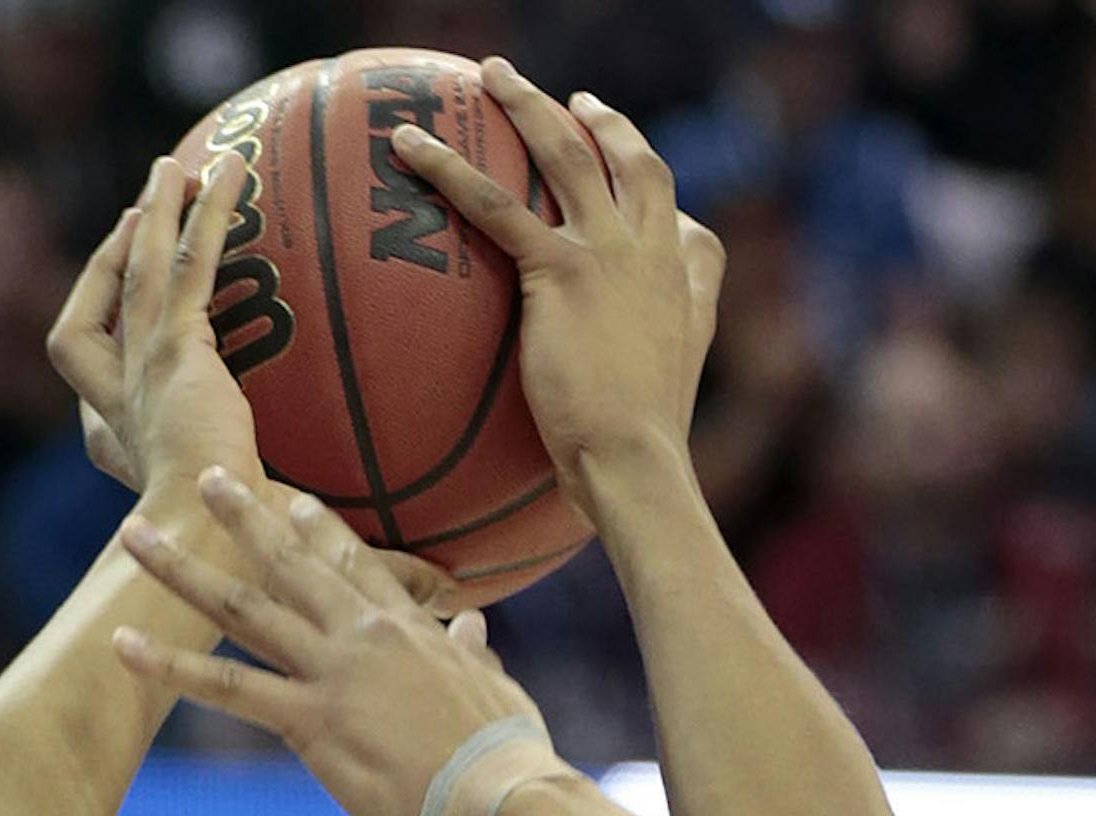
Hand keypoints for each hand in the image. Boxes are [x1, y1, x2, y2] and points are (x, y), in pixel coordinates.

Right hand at [48, 155, 264, 506]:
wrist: (208, 541)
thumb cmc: (221, 546)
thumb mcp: (221, 507)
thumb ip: (237, 485)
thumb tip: (297, 498)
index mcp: (109, 437)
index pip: (87, 360)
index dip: (99, 313)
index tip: (127, 278)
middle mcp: (112, 400)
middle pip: (101, 303)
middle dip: (119, 250)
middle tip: (146, 205)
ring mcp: (138, 372)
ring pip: (138, 270)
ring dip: (156, 211)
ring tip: (174, 166)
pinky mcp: (174, 353)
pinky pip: (188, 267)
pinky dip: (205, 218)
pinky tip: (227, 177)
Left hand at [112, 469, 560, 815]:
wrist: (502, 799)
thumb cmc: (511, 757)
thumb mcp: (499, 692)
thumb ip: (476, 654)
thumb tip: (474, 628)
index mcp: (412, 629)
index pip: (356, 566)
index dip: (320, 530)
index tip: (291, 500)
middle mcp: (365, 635)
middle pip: (291, 564)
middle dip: (244, 517)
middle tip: (206, 479)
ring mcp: (334, 673)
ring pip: (243, 608)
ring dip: (182, 570)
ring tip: (134, 537)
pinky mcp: (313, 722)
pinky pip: (228, 689)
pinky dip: (171, 667)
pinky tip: (122, 647)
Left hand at [391, 58, 725, 513]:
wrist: (636, 461)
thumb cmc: (643, 453)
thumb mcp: (669, 398)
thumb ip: (660, 362)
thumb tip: (630, 380)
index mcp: (685, 280)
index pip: (675, 213)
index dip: (647, 180)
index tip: (624, 159)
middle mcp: (652, 251)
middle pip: (628, 159)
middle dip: (600, 121)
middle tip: (571, 99)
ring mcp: (608, 253)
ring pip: (565, 155)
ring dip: (526, 106)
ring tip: (492, 75)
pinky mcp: (561, 271)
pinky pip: (496, 205)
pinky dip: (449, 170)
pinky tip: (410, 148)